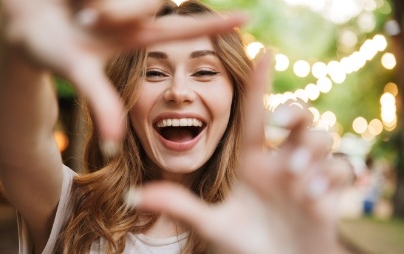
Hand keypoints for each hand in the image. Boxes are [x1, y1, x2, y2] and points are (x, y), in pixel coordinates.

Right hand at [0, 0, 245, 141]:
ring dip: (97, 1)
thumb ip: (99, 102)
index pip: (182, 31)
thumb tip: (113, 144)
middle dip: (115, 8)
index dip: (214, 26)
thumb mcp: (76, 70)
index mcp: (133, 36)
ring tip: (75, 8)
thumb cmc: (44, 48)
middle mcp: (132, 13)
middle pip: (148, 2)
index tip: (248, 19)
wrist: (18, 22)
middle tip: (84, 16)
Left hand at [130, 52, 351, 253]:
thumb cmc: (244, 247)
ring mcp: (307, 176)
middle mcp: (280, 163)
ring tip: (297, 178)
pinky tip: (314, 198)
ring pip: (322, 138)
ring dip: (312, 151)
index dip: (258, 85)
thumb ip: (179, 206)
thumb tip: (135, 194)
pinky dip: (332, 178)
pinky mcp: (329, 192)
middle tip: (280, 124)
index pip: (254, 116)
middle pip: (297, 117)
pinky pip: (342, 169)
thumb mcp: (212, 224)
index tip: (261, 52)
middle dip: (294, 113)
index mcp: (252, 162)